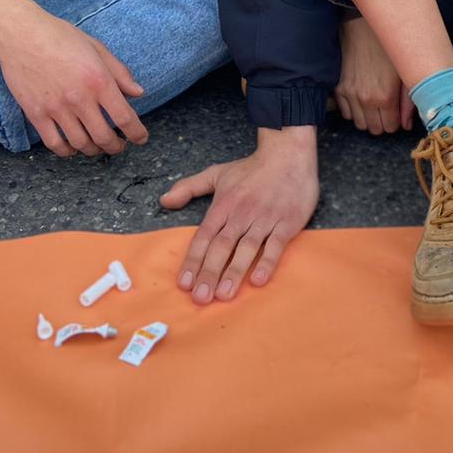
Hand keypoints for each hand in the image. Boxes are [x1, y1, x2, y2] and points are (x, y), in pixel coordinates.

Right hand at [0, 0, 145, 157]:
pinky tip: (73, 147)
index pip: (125, 118)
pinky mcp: (36, 114)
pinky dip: (67, 151)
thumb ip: (119, 72)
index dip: (137, 134)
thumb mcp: (96, 47)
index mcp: (98, 80)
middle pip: (104, 137)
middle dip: (116, 147)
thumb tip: (138, 93)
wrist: (20, 33)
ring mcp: (56, 108)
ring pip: (81, 144)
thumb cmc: (60, 36)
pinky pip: (55, 144)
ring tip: (98, 146)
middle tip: (120, 146)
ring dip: (94, 150)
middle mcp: (79, 98)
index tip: (140, 139)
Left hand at [161, 125, 318, 303]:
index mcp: (223, 205)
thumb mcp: (217, 173)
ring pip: (246, 249)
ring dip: (235, 272)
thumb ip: (189, 187)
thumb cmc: (252, 168)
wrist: (288, 154)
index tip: (184, 283)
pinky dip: (267, 262)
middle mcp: (241, 214)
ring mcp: (265, 219)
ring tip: (224, 295)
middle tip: (200, 298)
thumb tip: (164, 200)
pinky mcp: (287, 223)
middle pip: (222, 247)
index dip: (193, 260)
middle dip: (209, 273)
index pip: (204, 236)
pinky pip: (276, 245)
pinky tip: (258, 280)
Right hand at [336, 17, 411, 133]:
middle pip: (374, 129)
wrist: (363, 29)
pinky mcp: (339, 88)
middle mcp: (366, 99)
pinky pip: (345, 113)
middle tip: (386, 109)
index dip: (395, 122)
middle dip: (382, 122)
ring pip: (359, 124)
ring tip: (373, 104)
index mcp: (386, 97)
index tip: (396, 112)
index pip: (390, 127)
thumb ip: (408, 102)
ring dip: (367, 118)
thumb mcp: (405, 73)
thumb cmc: (388, 48)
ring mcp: (350, 94)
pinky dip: (354, 110)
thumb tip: (407, 125)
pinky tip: (361, 99)